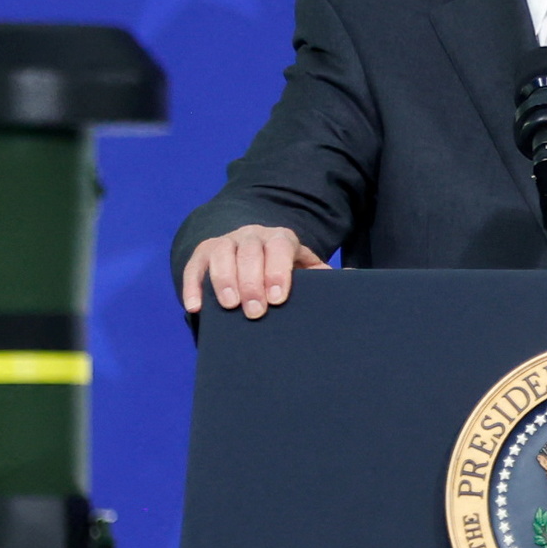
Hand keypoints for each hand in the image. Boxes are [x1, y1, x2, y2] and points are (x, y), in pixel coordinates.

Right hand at [180, 224, 326, 318]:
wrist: (253, 253)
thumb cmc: (284, 271)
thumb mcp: (302, 269)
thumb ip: (321, 275)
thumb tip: (353, 279)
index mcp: (281, 239)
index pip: (279, 247)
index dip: (277, 271)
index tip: (277, 298)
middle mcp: (252, 236)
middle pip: (249, 252)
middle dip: (251, 282)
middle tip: (254, 311)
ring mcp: (226, 242)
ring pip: (221, 253)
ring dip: (224, 280)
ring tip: (230, 306)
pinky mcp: (203, 253)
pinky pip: (195, 266)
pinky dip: (193, 285)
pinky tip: (195, 306)